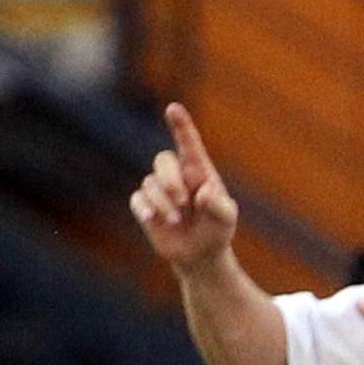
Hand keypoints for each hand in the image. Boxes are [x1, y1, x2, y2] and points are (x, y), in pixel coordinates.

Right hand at [130, 104, 238, 272]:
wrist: (200, 256)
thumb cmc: (217, 230)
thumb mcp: (226, 219)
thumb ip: (219, 205)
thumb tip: (202, 193)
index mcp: (198, 170)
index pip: (188, 142)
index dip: (180, 125)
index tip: (173, 109)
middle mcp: (176, 175)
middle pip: (163, 160)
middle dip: (170, 180)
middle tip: (183, 203)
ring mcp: (159, 190)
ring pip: (150, 183)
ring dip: (163, 204)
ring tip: (177, 222)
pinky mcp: (145, 206)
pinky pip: (137, 199)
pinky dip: (144, 208)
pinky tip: (152, 219)